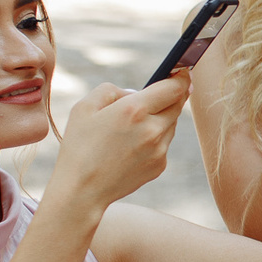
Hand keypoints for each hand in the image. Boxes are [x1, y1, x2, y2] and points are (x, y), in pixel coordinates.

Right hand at [47, 75, 189, 212]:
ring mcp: (159, 150)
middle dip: (172, 95)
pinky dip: (154, 139)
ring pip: (170, 124)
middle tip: (162, 92)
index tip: (183, 71)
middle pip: (178, 104)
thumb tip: (136, 93)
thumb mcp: (85, 107)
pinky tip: (132, 145)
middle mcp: (152, 130)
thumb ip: (112, 90)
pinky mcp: (160, 165)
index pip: (174, 87)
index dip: (182, 77)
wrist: (82, 190)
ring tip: (135, 124)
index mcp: (134, 110)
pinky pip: (163, 144)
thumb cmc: (79, 146)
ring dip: (161, 118)